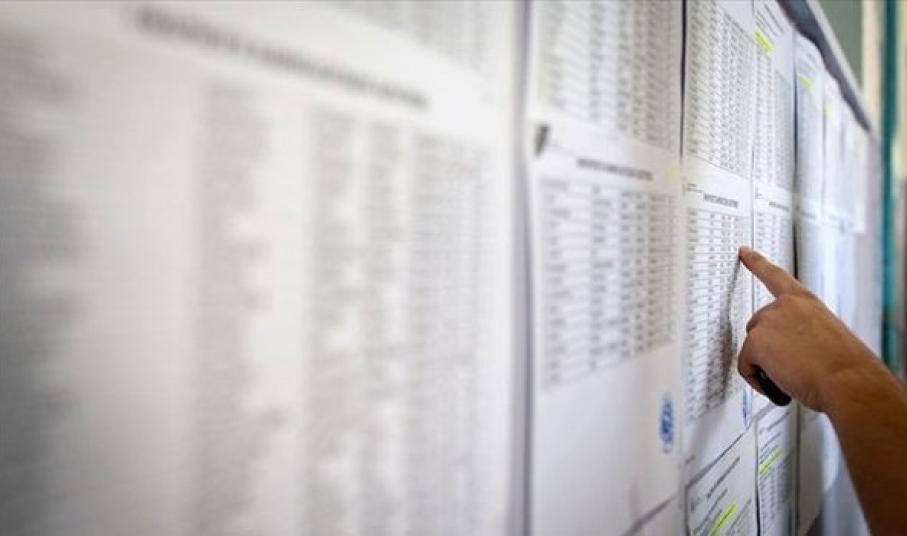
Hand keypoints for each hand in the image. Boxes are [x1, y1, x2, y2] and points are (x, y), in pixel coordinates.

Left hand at [737, 246, 881, 411]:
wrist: (849, 381)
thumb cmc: (844, 367)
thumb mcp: (826, 336)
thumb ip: (802, 332)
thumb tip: (789, 350)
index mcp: (805, 302)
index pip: (776, 277)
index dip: (757, 263)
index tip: (743, 252)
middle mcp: (784, 306)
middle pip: (757, 328)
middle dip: (769, 349)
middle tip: (795, 366)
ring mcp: (768, 320)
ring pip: (752, 350)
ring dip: (767, 367)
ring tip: (796, 376)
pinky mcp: (756, 340)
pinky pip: (745, 367)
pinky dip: (758, 381)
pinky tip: (781, 385)